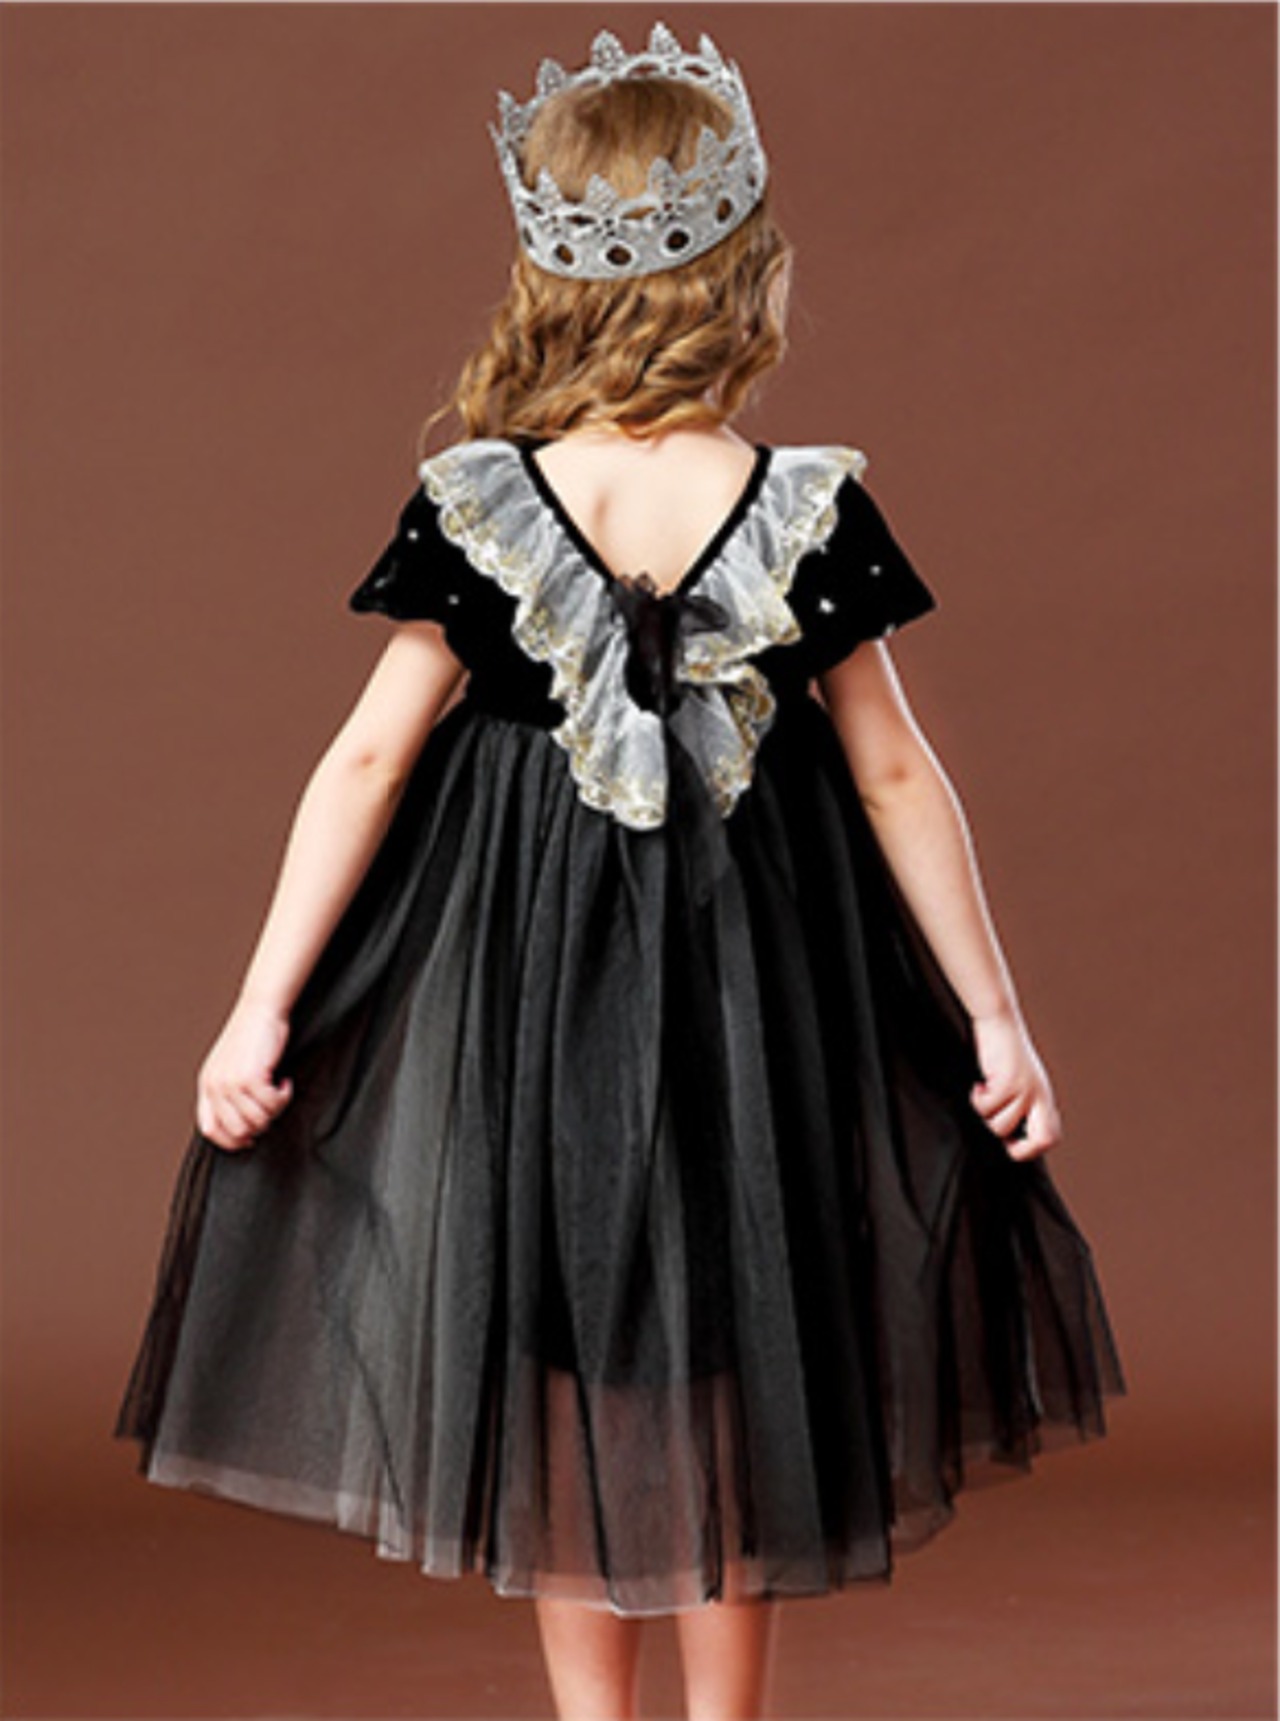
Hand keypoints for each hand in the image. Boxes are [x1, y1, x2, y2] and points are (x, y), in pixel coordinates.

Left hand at [195, 996, 294, 1151]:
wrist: (260, 1009)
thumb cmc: (251, 1036)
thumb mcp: (230, 1067)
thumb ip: (228, 1094)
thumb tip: (244, 1129)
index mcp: (207, 1085)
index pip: (210, 1129)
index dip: (232, 1140)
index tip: (250, 1138)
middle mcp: (215, 1086)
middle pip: (238, 1130)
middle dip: (260, 1124)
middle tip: (271, 1106)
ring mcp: (231, 1083)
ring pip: (258, 1120)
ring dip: (274, 1109)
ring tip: (279, 1091)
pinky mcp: (251, 1077)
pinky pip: (272, 1104)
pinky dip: (283, 1096)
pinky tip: (285, 1082)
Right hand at [968, 1009, 1062, 1161]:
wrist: (999, 1021)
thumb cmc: (1003, 1050)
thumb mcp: (1020, 1080)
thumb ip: (1024, 1104)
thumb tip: (1011, 1136)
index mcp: (1044, 1097)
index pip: (1051, 1136)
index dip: (1032, 1148)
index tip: (1011, 1140)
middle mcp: (1040, 1095)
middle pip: (1044, 1140)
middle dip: (1021, 1149)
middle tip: (1003, 1140)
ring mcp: (1026, 1089)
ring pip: (1002, 1126)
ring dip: (986, 1114)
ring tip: (984, 1095)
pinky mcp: (1008, 1082)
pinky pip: (987, 1108)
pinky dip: (977, 1099)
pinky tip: (979, 1085)